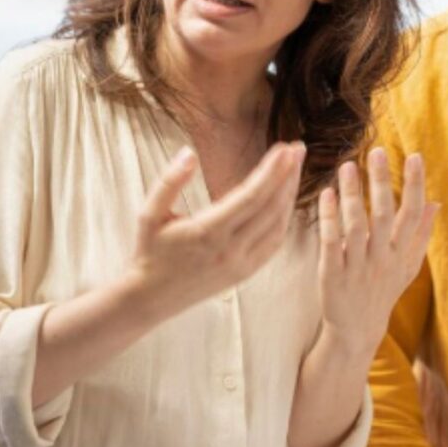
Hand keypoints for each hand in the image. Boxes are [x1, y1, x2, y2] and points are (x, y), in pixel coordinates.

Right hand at [127, 141, 305, 318]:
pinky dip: (284, 219)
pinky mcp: (244, 272)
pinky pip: (273, 243)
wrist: (151, 297)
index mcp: (207, 232)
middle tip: (298, 148)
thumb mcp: (149, 214)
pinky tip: (285, 201)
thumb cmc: (149, 251)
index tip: (285, 148)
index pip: (250, 196)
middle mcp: (229, 249)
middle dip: (288, 175)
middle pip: (271, 207)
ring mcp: (240, 264)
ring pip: (277, 225)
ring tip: (294, 169)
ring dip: (289, 195)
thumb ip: (169, 182)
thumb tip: (188, 153)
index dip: (272, 171)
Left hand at [318, 149, 437, 357]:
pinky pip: (331, 242)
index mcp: (401, 254)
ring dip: (353, 195)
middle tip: (377, 152)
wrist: (357, 330)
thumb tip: (436, 203)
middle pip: (385, 216)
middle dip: (382, 183)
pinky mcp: (332, 274)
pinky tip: (326, 195)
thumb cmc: (382, 291)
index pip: (412, 214)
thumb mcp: (407, 266)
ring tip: (347, 166)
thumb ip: (421, 234)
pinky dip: (329, 218)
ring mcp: (357, 267)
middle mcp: (382, 259)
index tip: (415, 156)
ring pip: (356, 227)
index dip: (414, 185)